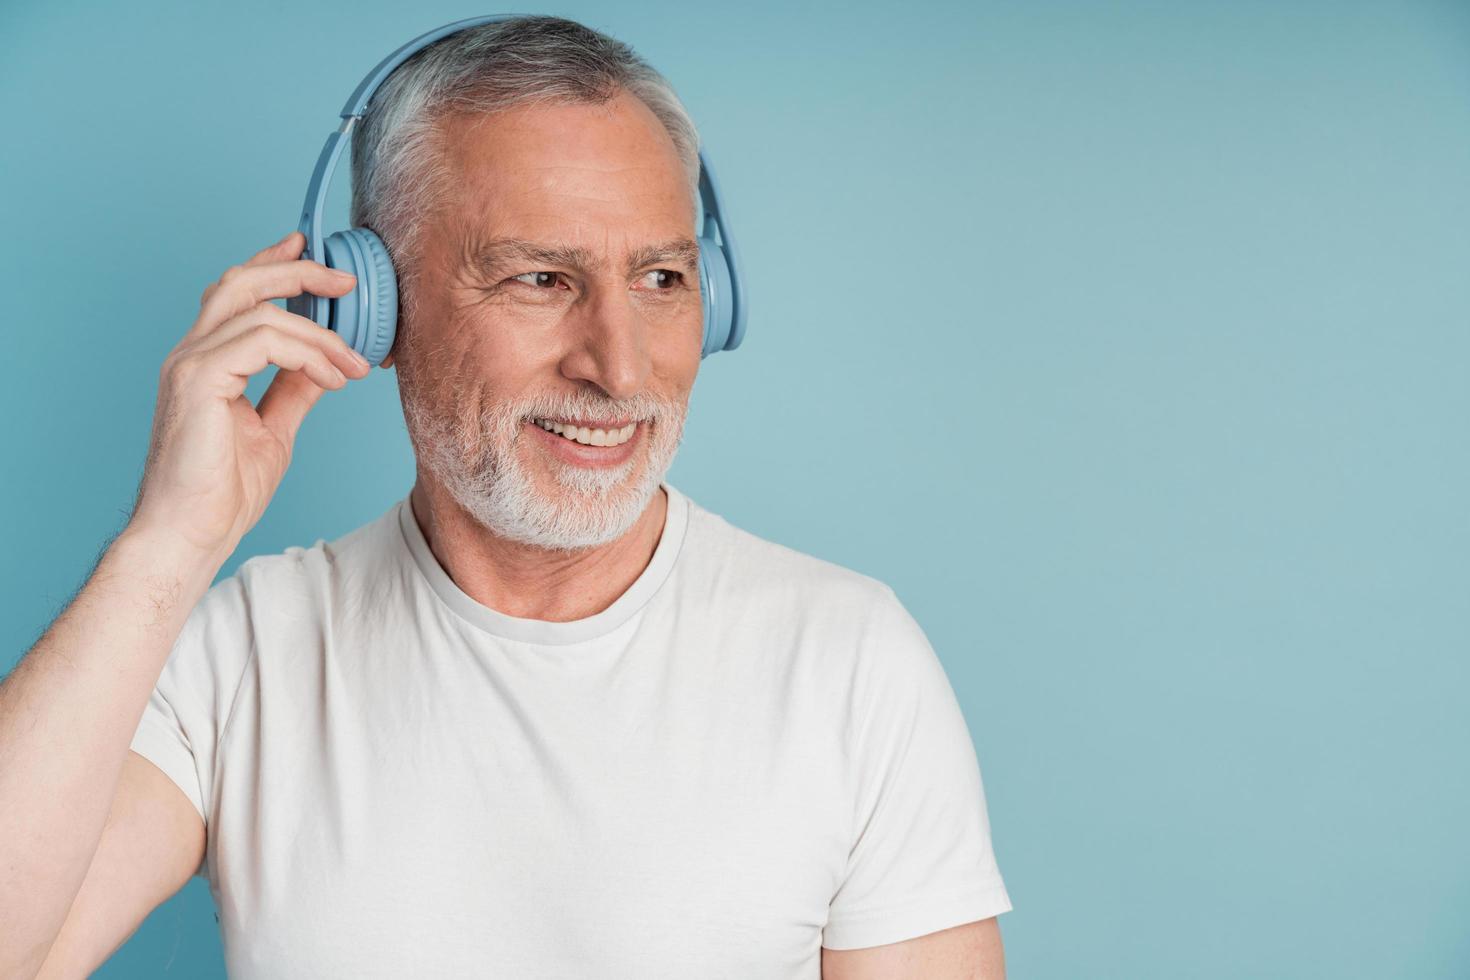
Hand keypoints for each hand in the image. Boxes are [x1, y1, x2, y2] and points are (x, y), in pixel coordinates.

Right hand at [127, 231, 372, 563]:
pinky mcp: (198, 380)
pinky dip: (307, 354)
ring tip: (356, 363)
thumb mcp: (274, 430)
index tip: (312, 251)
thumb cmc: (222, 492)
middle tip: (347, 280)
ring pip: (260, 310)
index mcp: (206, 362)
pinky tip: (335, 378)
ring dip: (320, 333)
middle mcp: (192, 354)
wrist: (191, 533)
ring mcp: (190, 364)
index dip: (274, 265)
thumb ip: (295, 390)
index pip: (237, 295)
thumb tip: (327, 366)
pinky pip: (261, 341)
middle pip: (240, 282)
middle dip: (297, 271)